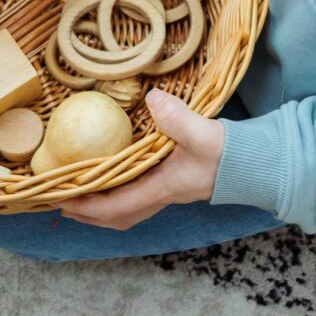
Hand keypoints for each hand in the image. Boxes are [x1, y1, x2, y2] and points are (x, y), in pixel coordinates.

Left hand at [60, 89, 224, 229]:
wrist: (254, 163)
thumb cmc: (230, 152)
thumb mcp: (203, 133)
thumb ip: (178, 118)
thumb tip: (151, 99)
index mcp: (162, 188)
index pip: (117, 206)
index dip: (88, 205)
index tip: (63, 199)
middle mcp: (161, 194)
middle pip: (117, 216)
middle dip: (88, 213)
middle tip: (61, 203)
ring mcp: (166, 191)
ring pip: (126, 209)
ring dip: (101, 206)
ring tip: (78, 193)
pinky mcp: (171, 182)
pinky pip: (135, 196)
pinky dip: (116, 193)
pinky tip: (109, 176)